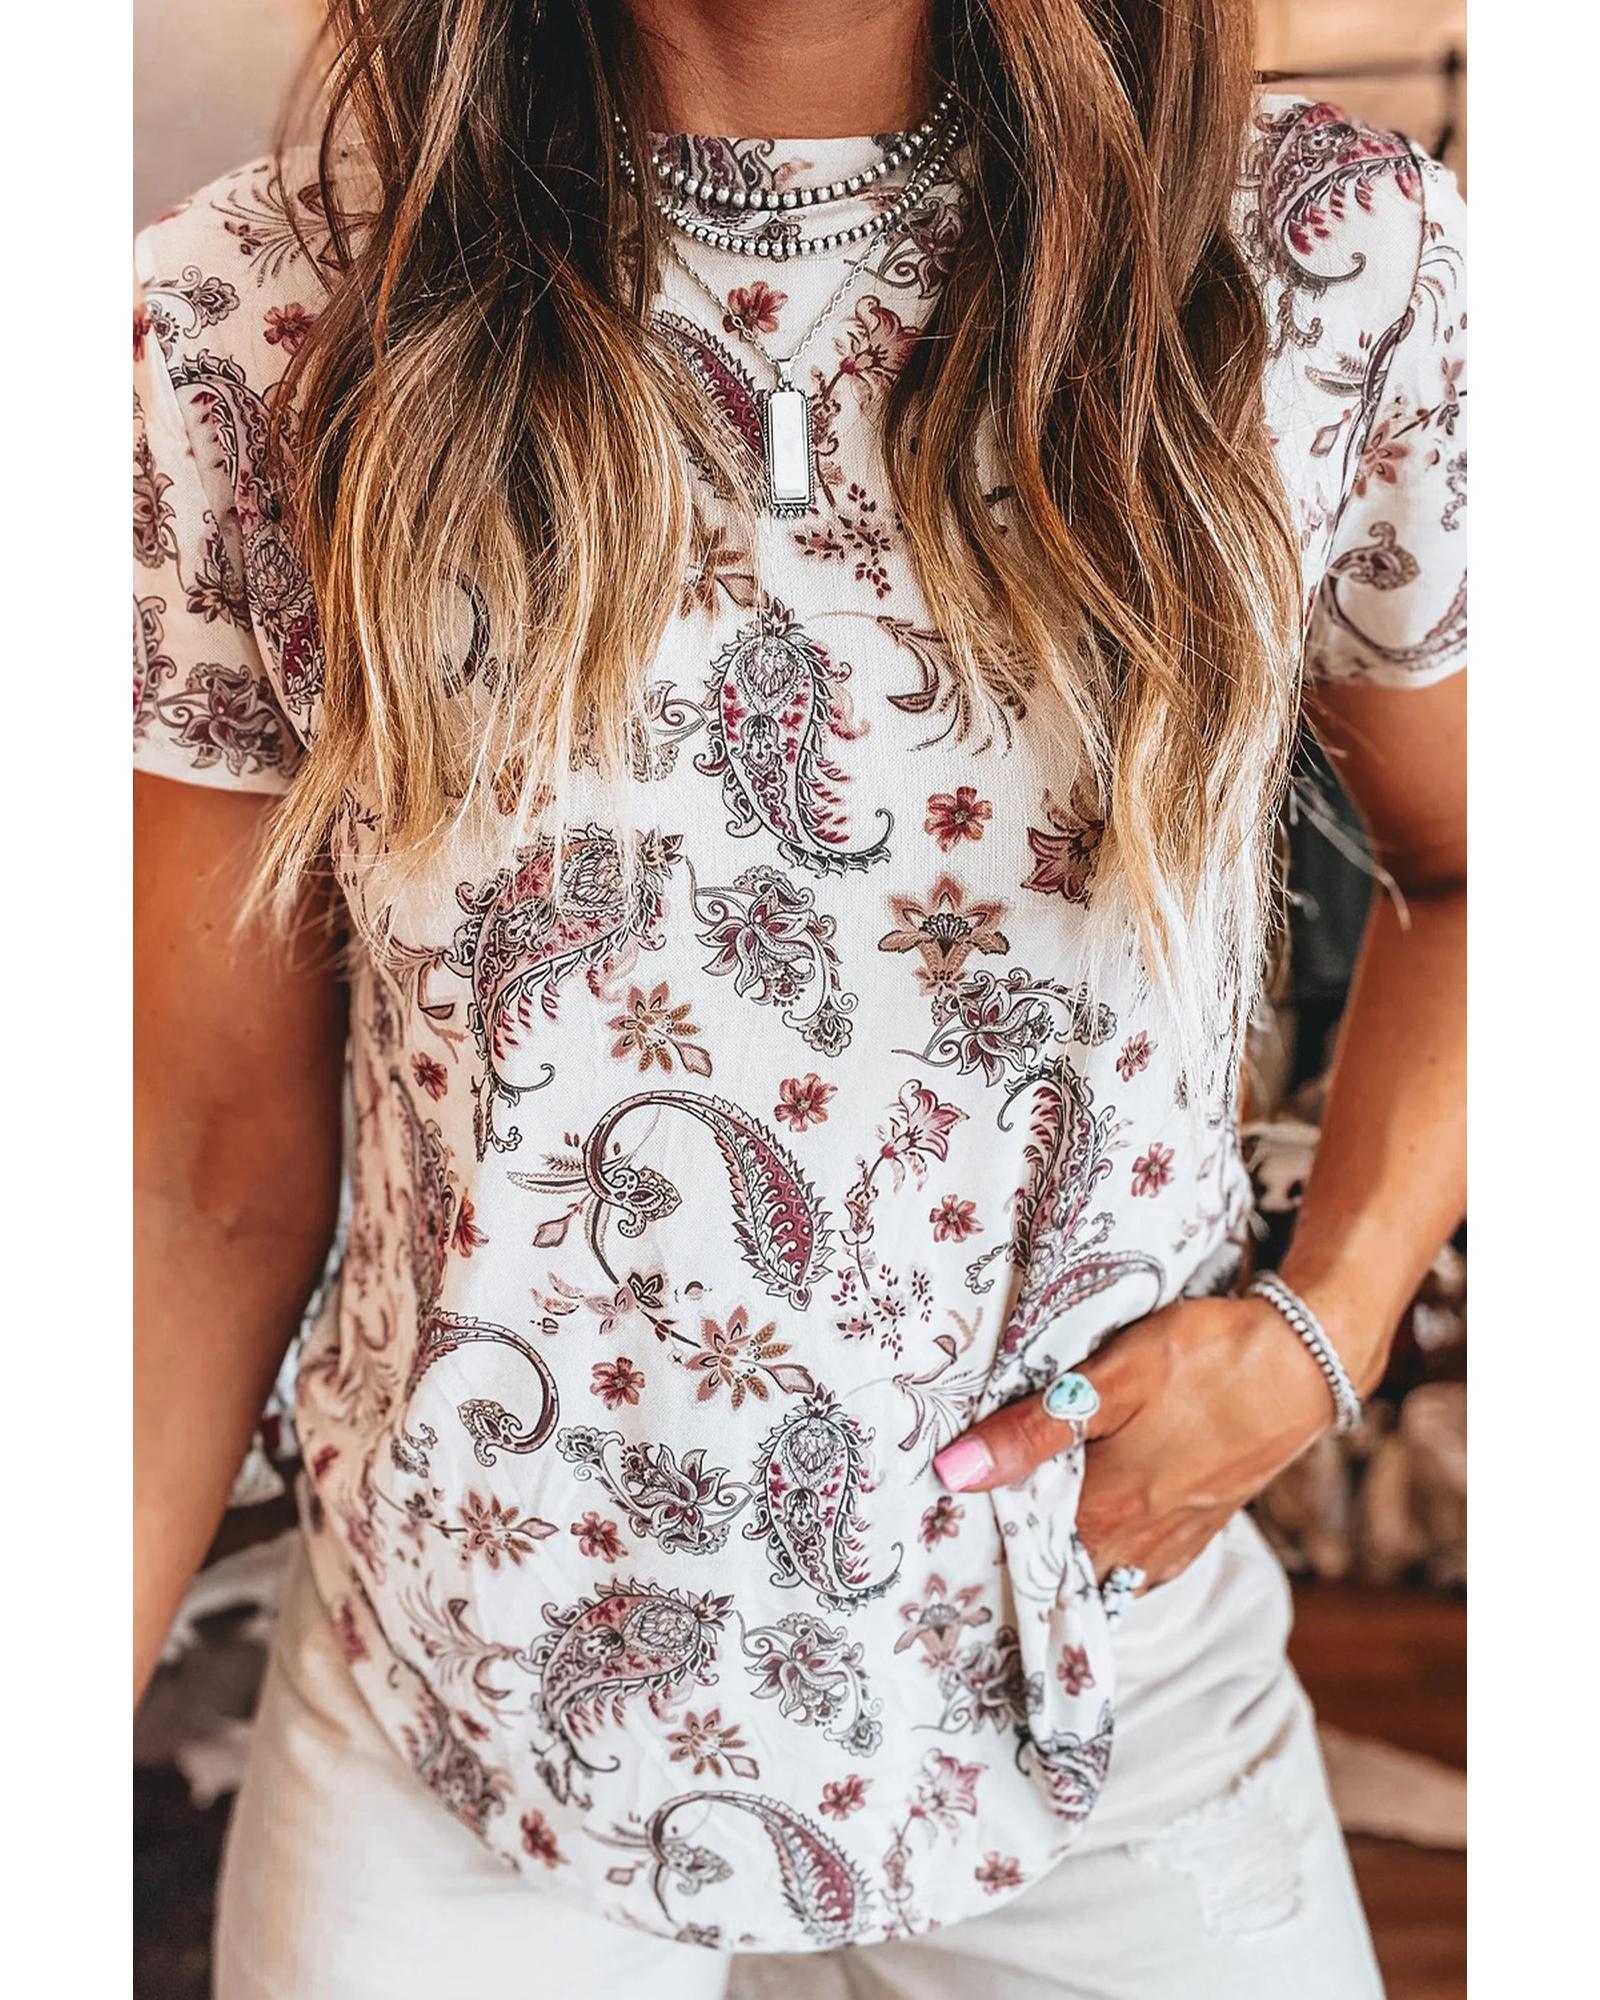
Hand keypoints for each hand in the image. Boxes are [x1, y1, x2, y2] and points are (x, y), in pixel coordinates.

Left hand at [931, 1295, 1338, 1590]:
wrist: (1305, 1361)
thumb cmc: (1208, 1359)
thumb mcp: (1113, 1379)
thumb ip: (1035, 1431)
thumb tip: (955, 1472)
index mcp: (1108, 1512)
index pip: (1019, 1547)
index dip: (979, 1528)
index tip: (948, 1508)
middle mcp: (1138, 1547)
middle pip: (1055, 1564)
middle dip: (1016, 1542)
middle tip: (974, 1507)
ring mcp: (1172, 1546)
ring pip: (1094, 1566)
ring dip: (1059, 1546)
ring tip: (1025, 1505)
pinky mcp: (1198, 1533)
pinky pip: (1132, 1563)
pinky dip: (1102, 1546)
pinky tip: (1089, 1509)